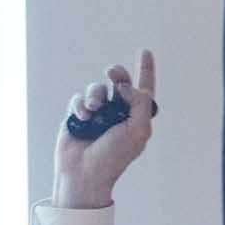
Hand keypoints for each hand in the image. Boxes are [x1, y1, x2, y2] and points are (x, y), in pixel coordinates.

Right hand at [52, 49, 156, 208]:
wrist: (84, 172)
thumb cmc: (114, 156)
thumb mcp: (138, 131)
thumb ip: (140, 103)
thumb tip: (124, 86)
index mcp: (137, 117)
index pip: (144, 90)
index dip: (145, 70)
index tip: (144, 51)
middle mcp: (118, 112)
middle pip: (119, 82)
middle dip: (117, 73)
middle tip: (112, 73)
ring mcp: (98, 113)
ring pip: (97, 88)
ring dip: (96, 95)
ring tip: (93, 108)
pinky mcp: (78, 115)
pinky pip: (79, 98)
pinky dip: (80, 104)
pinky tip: (82, 116)